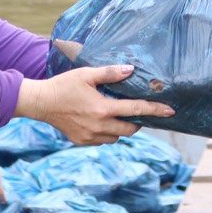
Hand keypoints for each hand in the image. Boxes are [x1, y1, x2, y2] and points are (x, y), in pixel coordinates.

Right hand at [16, 65, 174, 145]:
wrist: (40, 103)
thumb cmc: (64, 85)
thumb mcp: (87, 74)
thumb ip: (110, 73)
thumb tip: (131, 70)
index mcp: (103, 109)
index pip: (136, 110)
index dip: (155, 110)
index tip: (171, 111)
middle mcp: (99, 126)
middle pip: (130, 129)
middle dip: (137, 121)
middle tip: (136, 111)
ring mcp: (90, 137)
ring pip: (117, 137)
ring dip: (121, 127)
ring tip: (115, 114)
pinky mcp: (82, 142)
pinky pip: (103, 140)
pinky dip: (107, 133)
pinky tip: (100, 120)